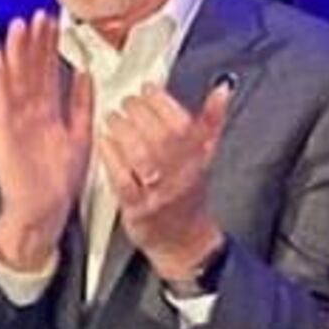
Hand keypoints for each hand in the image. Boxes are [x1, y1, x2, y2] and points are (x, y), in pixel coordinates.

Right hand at [0, 14, 92, 270]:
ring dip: (16, 53)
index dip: (51, 46)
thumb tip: (87, 74)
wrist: (44, 210)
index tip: (56, 21)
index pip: (49, 71)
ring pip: (16, 80)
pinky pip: (1, 102)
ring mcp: (15, 120)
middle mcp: (30, 111)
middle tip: (37, 15)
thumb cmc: (60, 180)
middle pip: (31, 69)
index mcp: (48, 111)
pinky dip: (0, 80)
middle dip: (34, 42)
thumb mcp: (80, 136)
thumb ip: (81, 104)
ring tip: (18, 26)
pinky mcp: (2, 132)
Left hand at [97, 82, 234, 280]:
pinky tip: (104, 142)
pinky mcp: (138, 209)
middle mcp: (180, 176)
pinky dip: (112, 157)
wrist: (183, 239)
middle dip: (139, 113)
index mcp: (198, 159)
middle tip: (126, 102)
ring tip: (113, 118)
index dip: (163, 102)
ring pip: (142, 156)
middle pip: (160, 138)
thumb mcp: (205, 154)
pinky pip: (123, 180)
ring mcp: (159, 193)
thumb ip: (212, 119)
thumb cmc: (189, 192)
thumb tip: (223, 88)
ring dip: (123, 131)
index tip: (148, 89)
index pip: (182, 124)